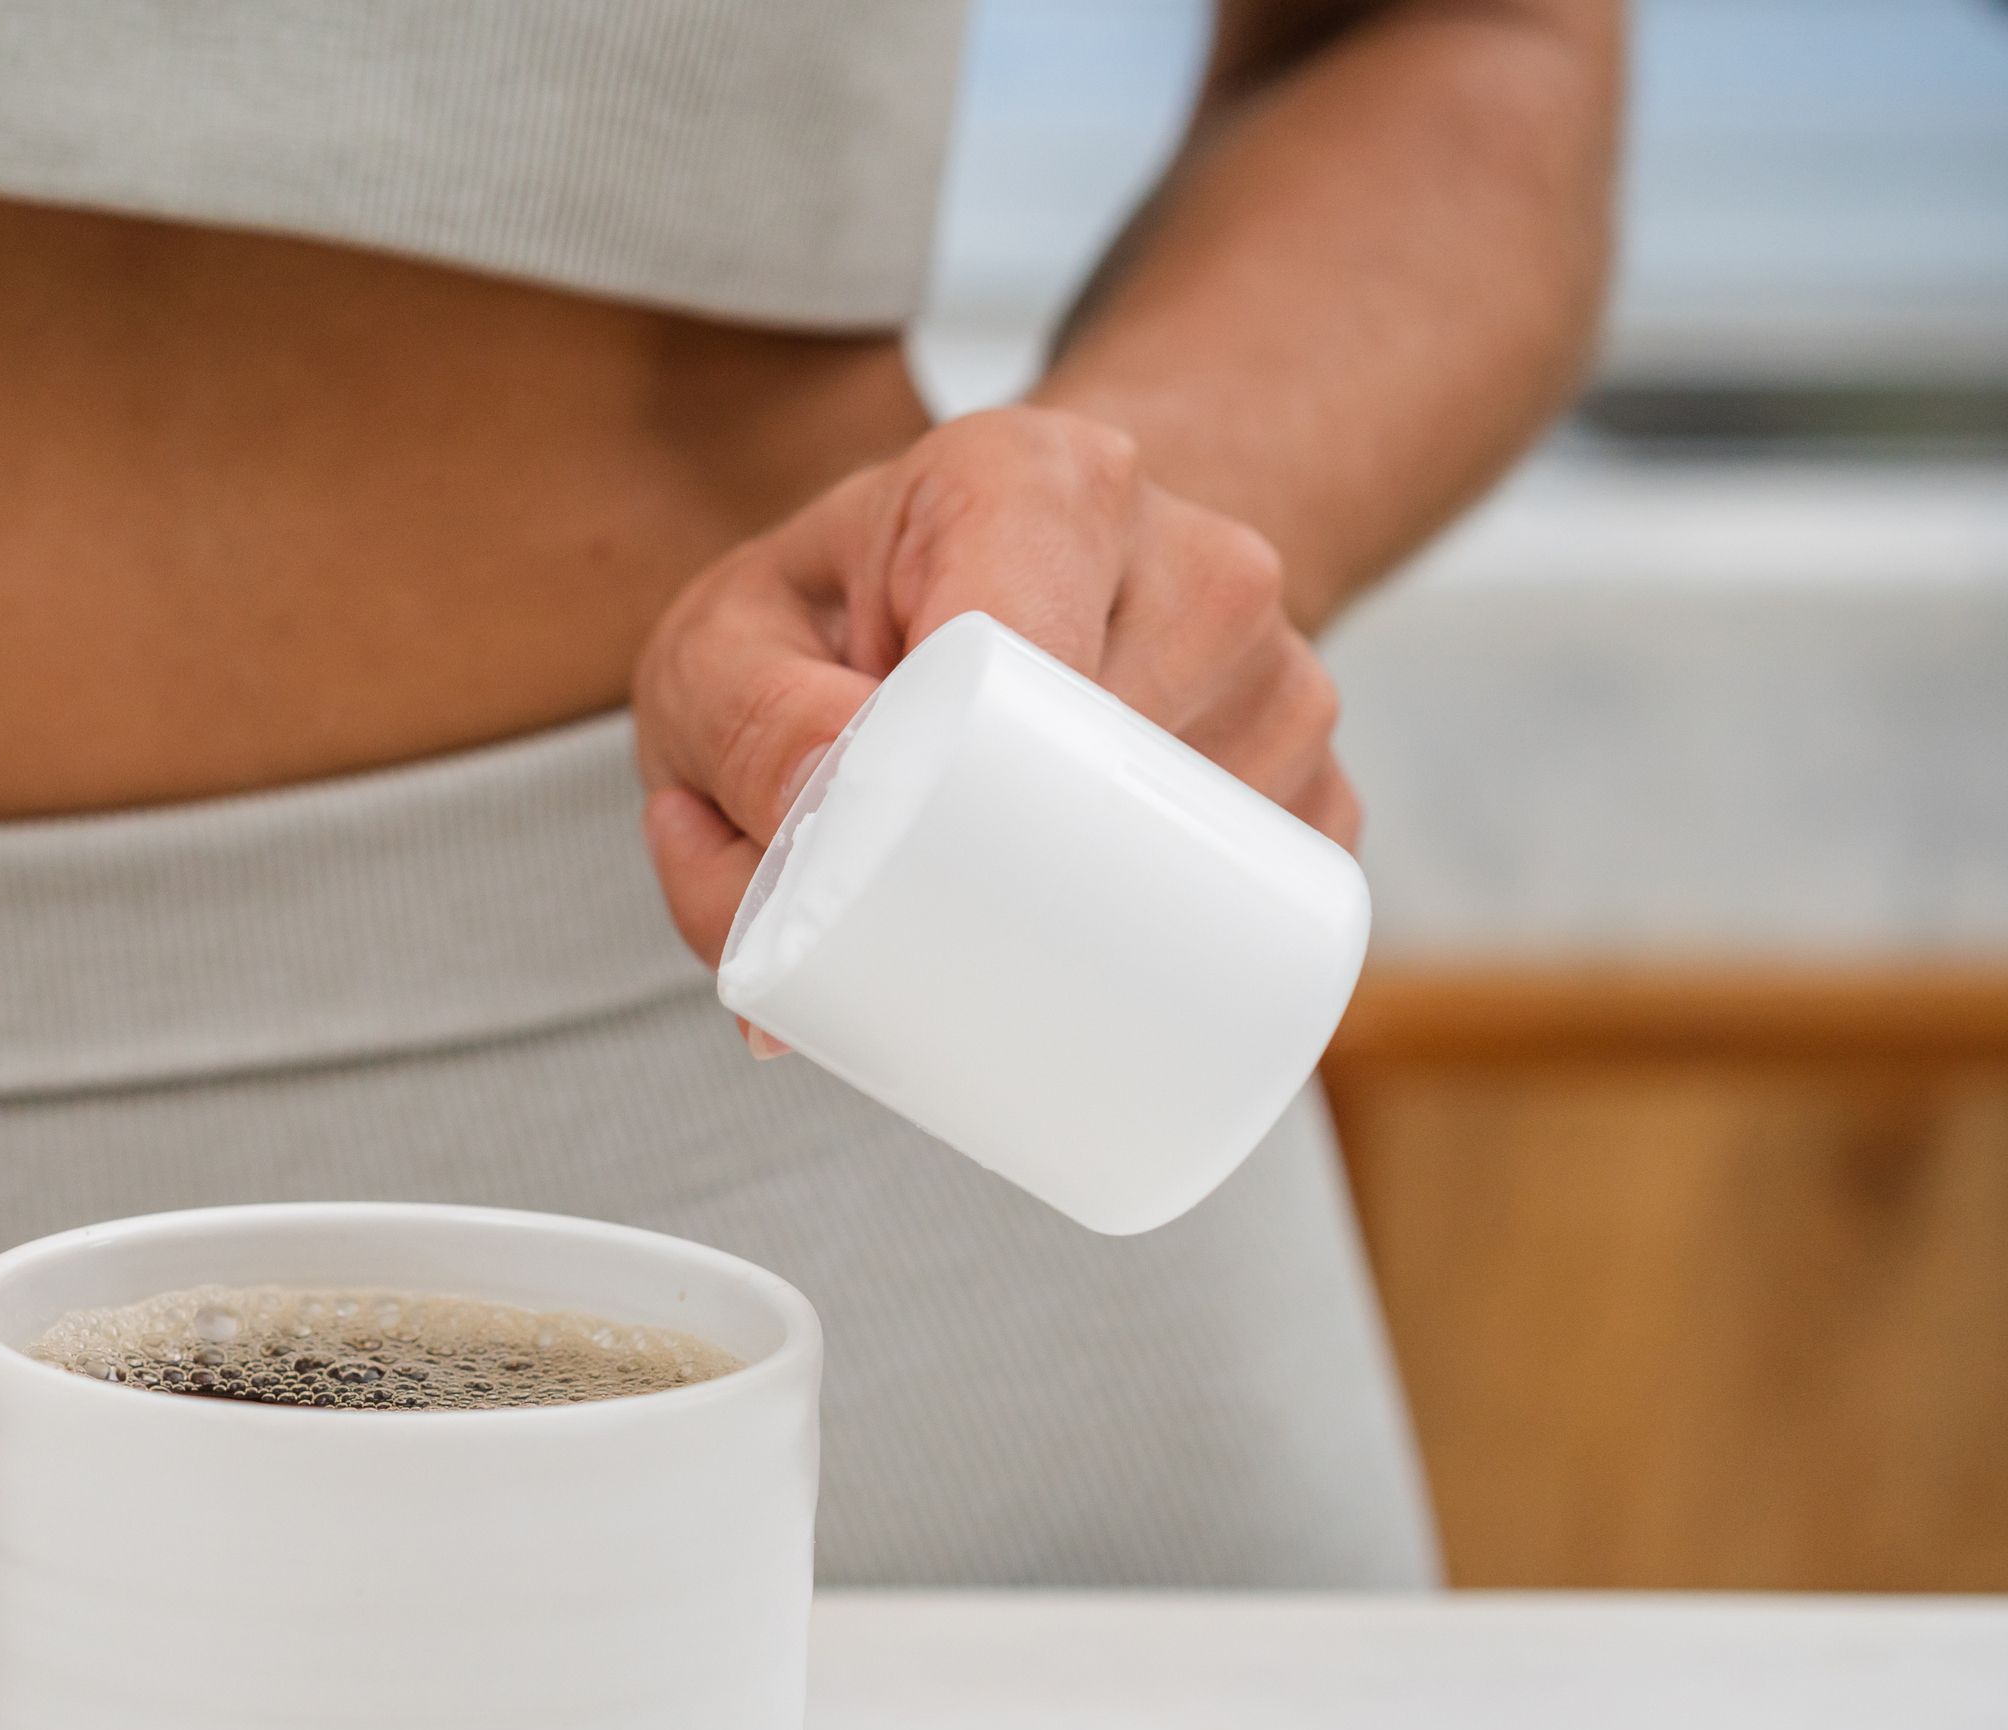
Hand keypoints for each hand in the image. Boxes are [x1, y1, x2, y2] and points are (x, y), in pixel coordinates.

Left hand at [632, 405, 1360, 983]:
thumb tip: (826, 824)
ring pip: (1198, 847)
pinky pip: (1266, 897)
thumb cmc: (829, 620)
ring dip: (1077, 914)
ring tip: (969, 894)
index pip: (1023, 648)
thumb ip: (744, 727)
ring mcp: (1276, 666)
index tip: (886, 856)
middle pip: (1115, 763)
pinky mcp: (1315, 771)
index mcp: (1033, 479)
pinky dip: (1164, 945)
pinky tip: (1076, 928)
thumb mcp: (721, 651)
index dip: (955, 779)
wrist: (959, 592)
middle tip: (898, 922)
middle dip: (1004, 873)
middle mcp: (1188, 553)